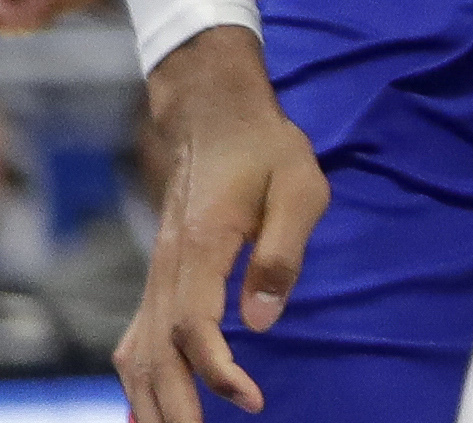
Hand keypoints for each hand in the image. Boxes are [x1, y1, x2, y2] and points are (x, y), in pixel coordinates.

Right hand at [118, 26, 327, 420]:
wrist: (217, 116)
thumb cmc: (267, 149)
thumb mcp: (299, 187)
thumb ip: (282, 251)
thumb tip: (262, 319)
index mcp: (200, 245)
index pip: (194, 326)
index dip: (217, 370)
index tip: (251, 399)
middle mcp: (167, 266)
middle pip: (155, 354)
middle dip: (174, 408)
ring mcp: (157, 273)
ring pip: (138, 352)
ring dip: (151, 401)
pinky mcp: (159, 276)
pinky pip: (137, 339)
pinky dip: (138, 379)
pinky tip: (150, 408)